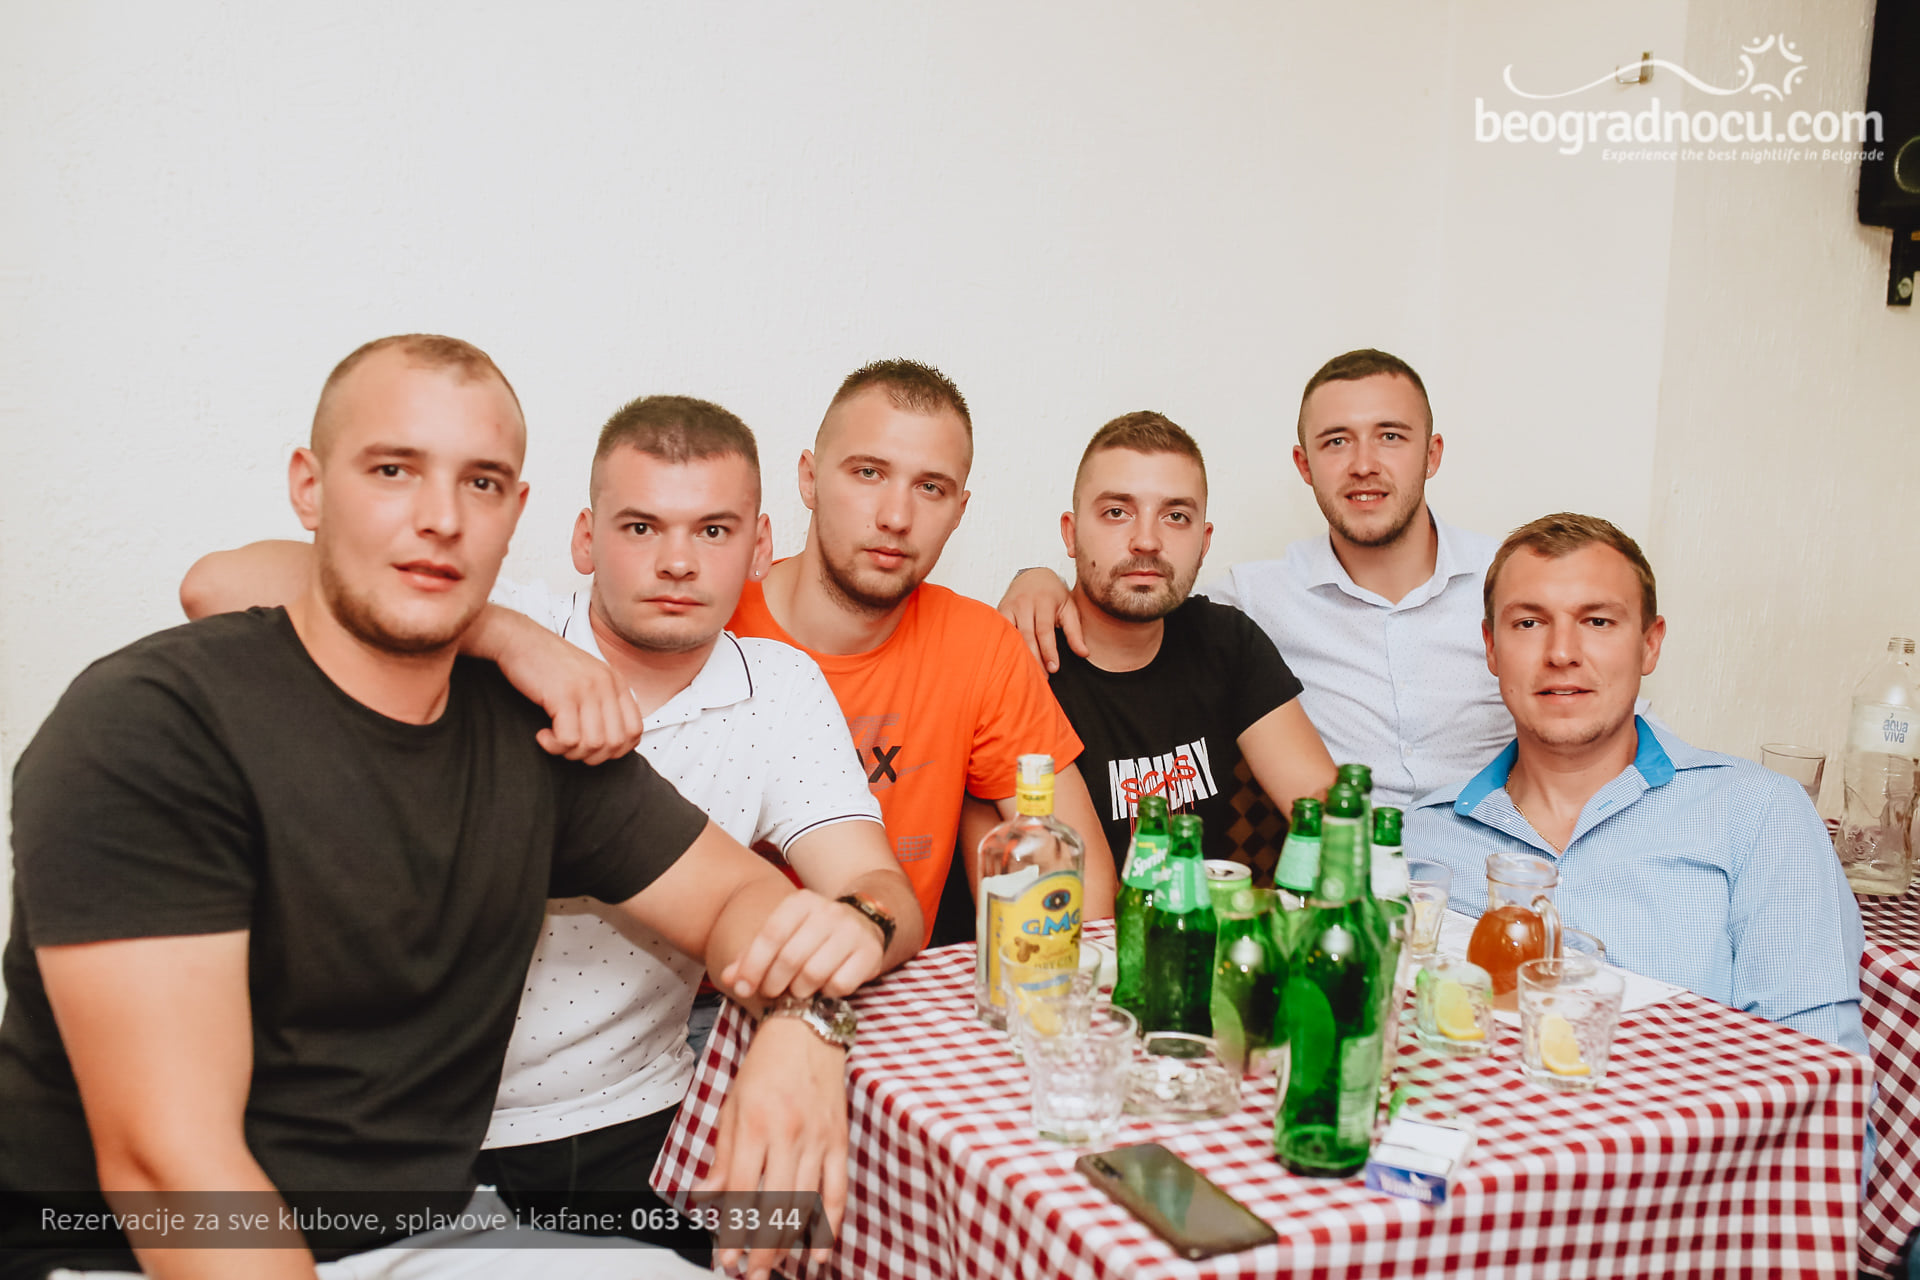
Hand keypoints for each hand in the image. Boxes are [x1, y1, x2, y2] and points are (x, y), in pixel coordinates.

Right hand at [484, 608, 644, 763]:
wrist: (518, 638)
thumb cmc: (547, 662)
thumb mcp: (587, 676)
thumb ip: (603, 700)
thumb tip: (609, 740)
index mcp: (616, 682)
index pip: (635, 730)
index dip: (616, 750)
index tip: (593, 750)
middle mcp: (606, 685)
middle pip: (616, 743)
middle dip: (592, 756)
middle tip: (569, 748)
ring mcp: (586, 690)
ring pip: (593, 744)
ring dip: (571, 752)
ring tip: (555, 741)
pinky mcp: (563, 695)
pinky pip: (569, 739)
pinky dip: (554, 745)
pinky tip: (542, 735)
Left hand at [698, 1017, 848, 1279]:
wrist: (807, 1032)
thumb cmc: (766, 1065)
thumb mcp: (731, 1105)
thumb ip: (722, 1154)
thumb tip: (706, 1195)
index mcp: (756, 1125)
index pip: (742, 1191)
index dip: (734, 1231)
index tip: (726, 1258)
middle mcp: (788, 1134)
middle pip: (775, 1206)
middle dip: (760, 1248)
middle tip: (749, 1273)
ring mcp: (818, 1140)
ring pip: (805, 1204)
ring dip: (789, 1243)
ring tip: (773, 1267)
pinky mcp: (839, 1141)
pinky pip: (837, 1191)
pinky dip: (830, 1225)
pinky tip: (819, 1250)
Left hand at [719, 890, 884, 1000]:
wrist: (863, 923)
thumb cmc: (811, 935)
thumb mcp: (783, 935)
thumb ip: (752, 956)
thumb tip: (728, 978)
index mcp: (802, 901)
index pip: (771, 934)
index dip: (753, 965)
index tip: (743, 988)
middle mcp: (828, 911)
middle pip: (790, 958)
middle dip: (774, 983)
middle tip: (771, 993)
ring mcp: (852, 931)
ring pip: (814, 974)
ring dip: (800, 991)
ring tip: (798, 990)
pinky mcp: (870, 952)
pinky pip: (840, 985)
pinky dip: (827, 994)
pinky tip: (824, 988)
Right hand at [995, 568, 1084, 672]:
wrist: (1032, 575)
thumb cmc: (1053, 595)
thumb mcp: (1069, 608)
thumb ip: (1075, 632)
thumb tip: (1084, 653)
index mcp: (1044, 601)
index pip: (1044, 630)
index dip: (1048, 651)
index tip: (1053, 668)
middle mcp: (1024, 603)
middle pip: (1027, 635)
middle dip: (1035, 658)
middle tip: (1042, 677)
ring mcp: (1009, 606)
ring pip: (1012, 635)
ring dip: (1019, 655)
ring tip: (1027, 672)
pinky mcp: (999, 611)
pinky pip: (1001, 631)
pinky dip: (1006, 646)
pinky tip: (1011, 660)